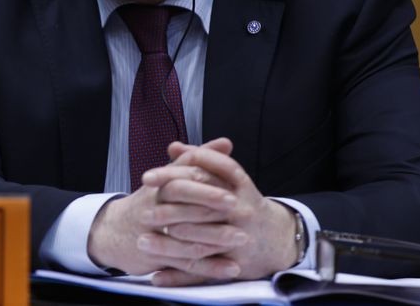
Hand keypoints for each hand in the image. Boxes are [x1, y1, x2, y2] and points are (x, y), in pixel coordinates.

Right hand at [87, 138, 244, 278]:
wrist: (113, 232)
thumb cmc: (149, 201)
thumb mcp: (168, 176)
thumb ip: (198, 160)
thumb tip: (225, 143)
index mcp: (159, 185)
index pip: (182, 180)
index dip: (207, 187)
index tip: (233, 190)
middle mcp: (153, 207)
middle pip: (183, 207)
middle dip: (212, 209)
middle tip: (241, 212)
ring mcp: (152, 234)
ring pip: (186, 237)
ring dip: (215, 239)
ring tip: (241, 239)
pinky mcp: (155, 257)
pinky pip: (185, 264)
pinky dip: (210, 267)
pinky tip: (231, 268)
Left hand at [146, 139, 299, 285]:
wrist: (277, 239)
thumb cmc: (245, 205)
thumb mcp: (228, 181)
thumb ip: (201, 161)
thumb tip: (173, 147)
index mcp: (239, 184)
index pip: (206, 168)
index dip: (174, 170)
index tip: (148, 177)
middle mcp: (241, 206)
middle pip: (202, 199)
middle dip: (169, 203)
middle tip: (143, 205)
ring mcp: (240, 234)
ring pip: (201, 235)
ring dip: (170, 236)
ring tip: (145, 235)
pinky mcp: (236, 260)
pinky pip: (205, 268)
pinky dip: (181, 272)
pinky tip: (159, 270)